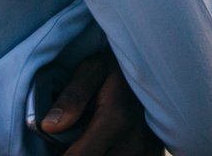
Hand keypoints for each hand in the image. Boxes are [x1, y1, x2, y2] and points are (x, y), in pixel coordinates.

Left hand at [42, 50, 161, 155]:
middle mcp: (135, 142)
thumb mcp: (93, 69)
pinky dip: (108, 154)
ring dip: (92, 154)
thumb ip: (71, 97)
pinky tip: (102, 144)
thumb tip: (49, 127)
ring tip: (83, 140)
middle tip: (66, 142)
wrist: (162, 65)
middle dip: (75, 155)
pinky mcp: (152, 154)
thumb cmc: (121, 66)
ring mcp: (147, 152)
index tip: (50, 149)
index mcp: (116, 119)